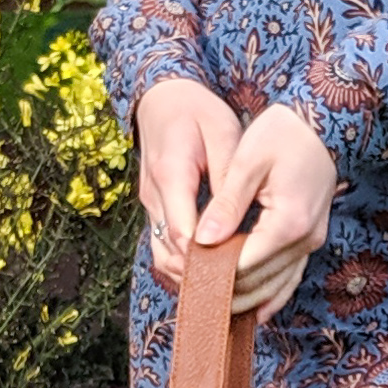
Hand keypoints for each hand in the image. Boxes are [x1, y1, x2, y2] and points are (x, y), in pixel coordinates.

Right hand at [135, 77, 242, 295]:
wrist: (163, 97)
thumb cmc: (198, 110)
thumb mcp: (223, 133)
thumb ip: (227, 179)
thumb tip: (233, 224)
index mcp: (171, 175)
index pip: (183, 232)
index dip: (206, 260)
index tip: (235, 276)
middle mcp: (153, 196)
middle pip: (170, 252)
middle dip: (200, 275)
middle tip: (237, 290)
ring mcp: (150, 204)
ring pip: (163, 255)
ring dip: (190, 274)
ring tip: (228, 288)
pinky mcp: (154, 208)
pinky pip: (164, 245)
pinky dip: (184, 262)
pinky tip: (213, 270)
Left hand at [197, 101, 339, 319]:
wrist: (323, 122)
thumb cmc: (284, 134)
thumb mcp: (249, 161)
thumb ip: (226, 205)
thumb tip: (203, 241)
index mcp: (288, 221)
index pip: (244, 264)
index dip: (214, 274)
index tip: (186, 275)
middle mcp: (304, 239)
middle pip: (259, 282)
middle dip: (226, 291)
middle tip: (192, 295)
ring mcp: (311, 241)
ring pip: (276, 286)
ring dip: (246, 299)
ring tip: (215, 307)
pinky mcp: (311, 238)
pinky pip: (290, 277)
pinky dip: (270, 295)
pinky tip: (253, 309)